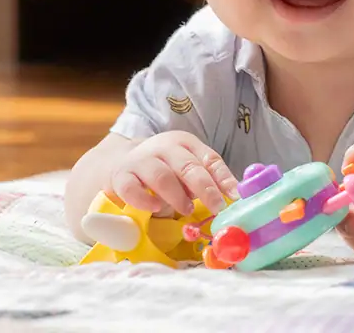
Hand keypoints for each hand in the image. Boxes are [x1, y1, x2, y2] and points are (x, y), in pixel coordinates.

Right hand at [109, 131, 239, 216]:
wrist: (118, 162)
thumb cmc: (162, 169)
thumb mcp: (186, 168)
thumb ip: (207, 180)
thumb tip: (233, 199)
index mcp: (186, 144)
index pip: (210, 159)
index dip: (225, 179)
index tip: (235, 197)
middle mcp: (164, 148)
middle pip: (188, 166)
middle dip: (205, 188)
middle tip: (216, 208)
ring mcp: (141, 161)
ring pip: (162, 176)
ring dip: (177, 195)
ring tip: (186, 209)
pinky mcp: (121, 178)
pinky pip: (132, 189)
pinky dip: (144, 199)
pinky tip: (154, 208)